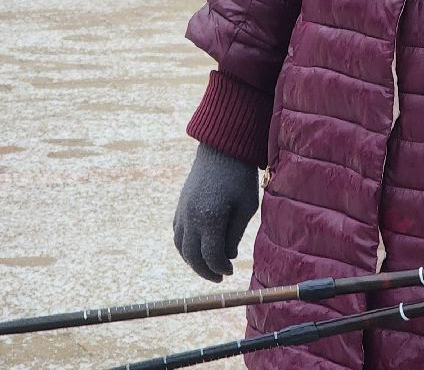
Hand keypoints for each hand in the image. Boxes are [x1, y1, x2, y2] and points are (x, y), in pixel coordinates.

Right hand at [172, 143, 258, 281]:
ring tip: (208, 266)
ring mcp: (182, 211)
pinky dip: (185, 246)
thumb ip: (235, 234)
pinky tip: (198, 247)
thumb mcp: (246, 207)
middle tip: (220, 276)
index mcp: (210, 219)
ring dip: (193, 261)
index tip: (231, 271)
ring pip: (181, 246)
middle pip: (192, 256)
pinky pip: (177, 233)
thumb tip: (226, 256)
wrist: (221, 148)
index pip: (211, 257)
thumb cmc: (240, 177)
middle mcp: (191, 218)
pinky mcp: (180, 205)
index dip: (221, 268)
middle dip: (206, 271)